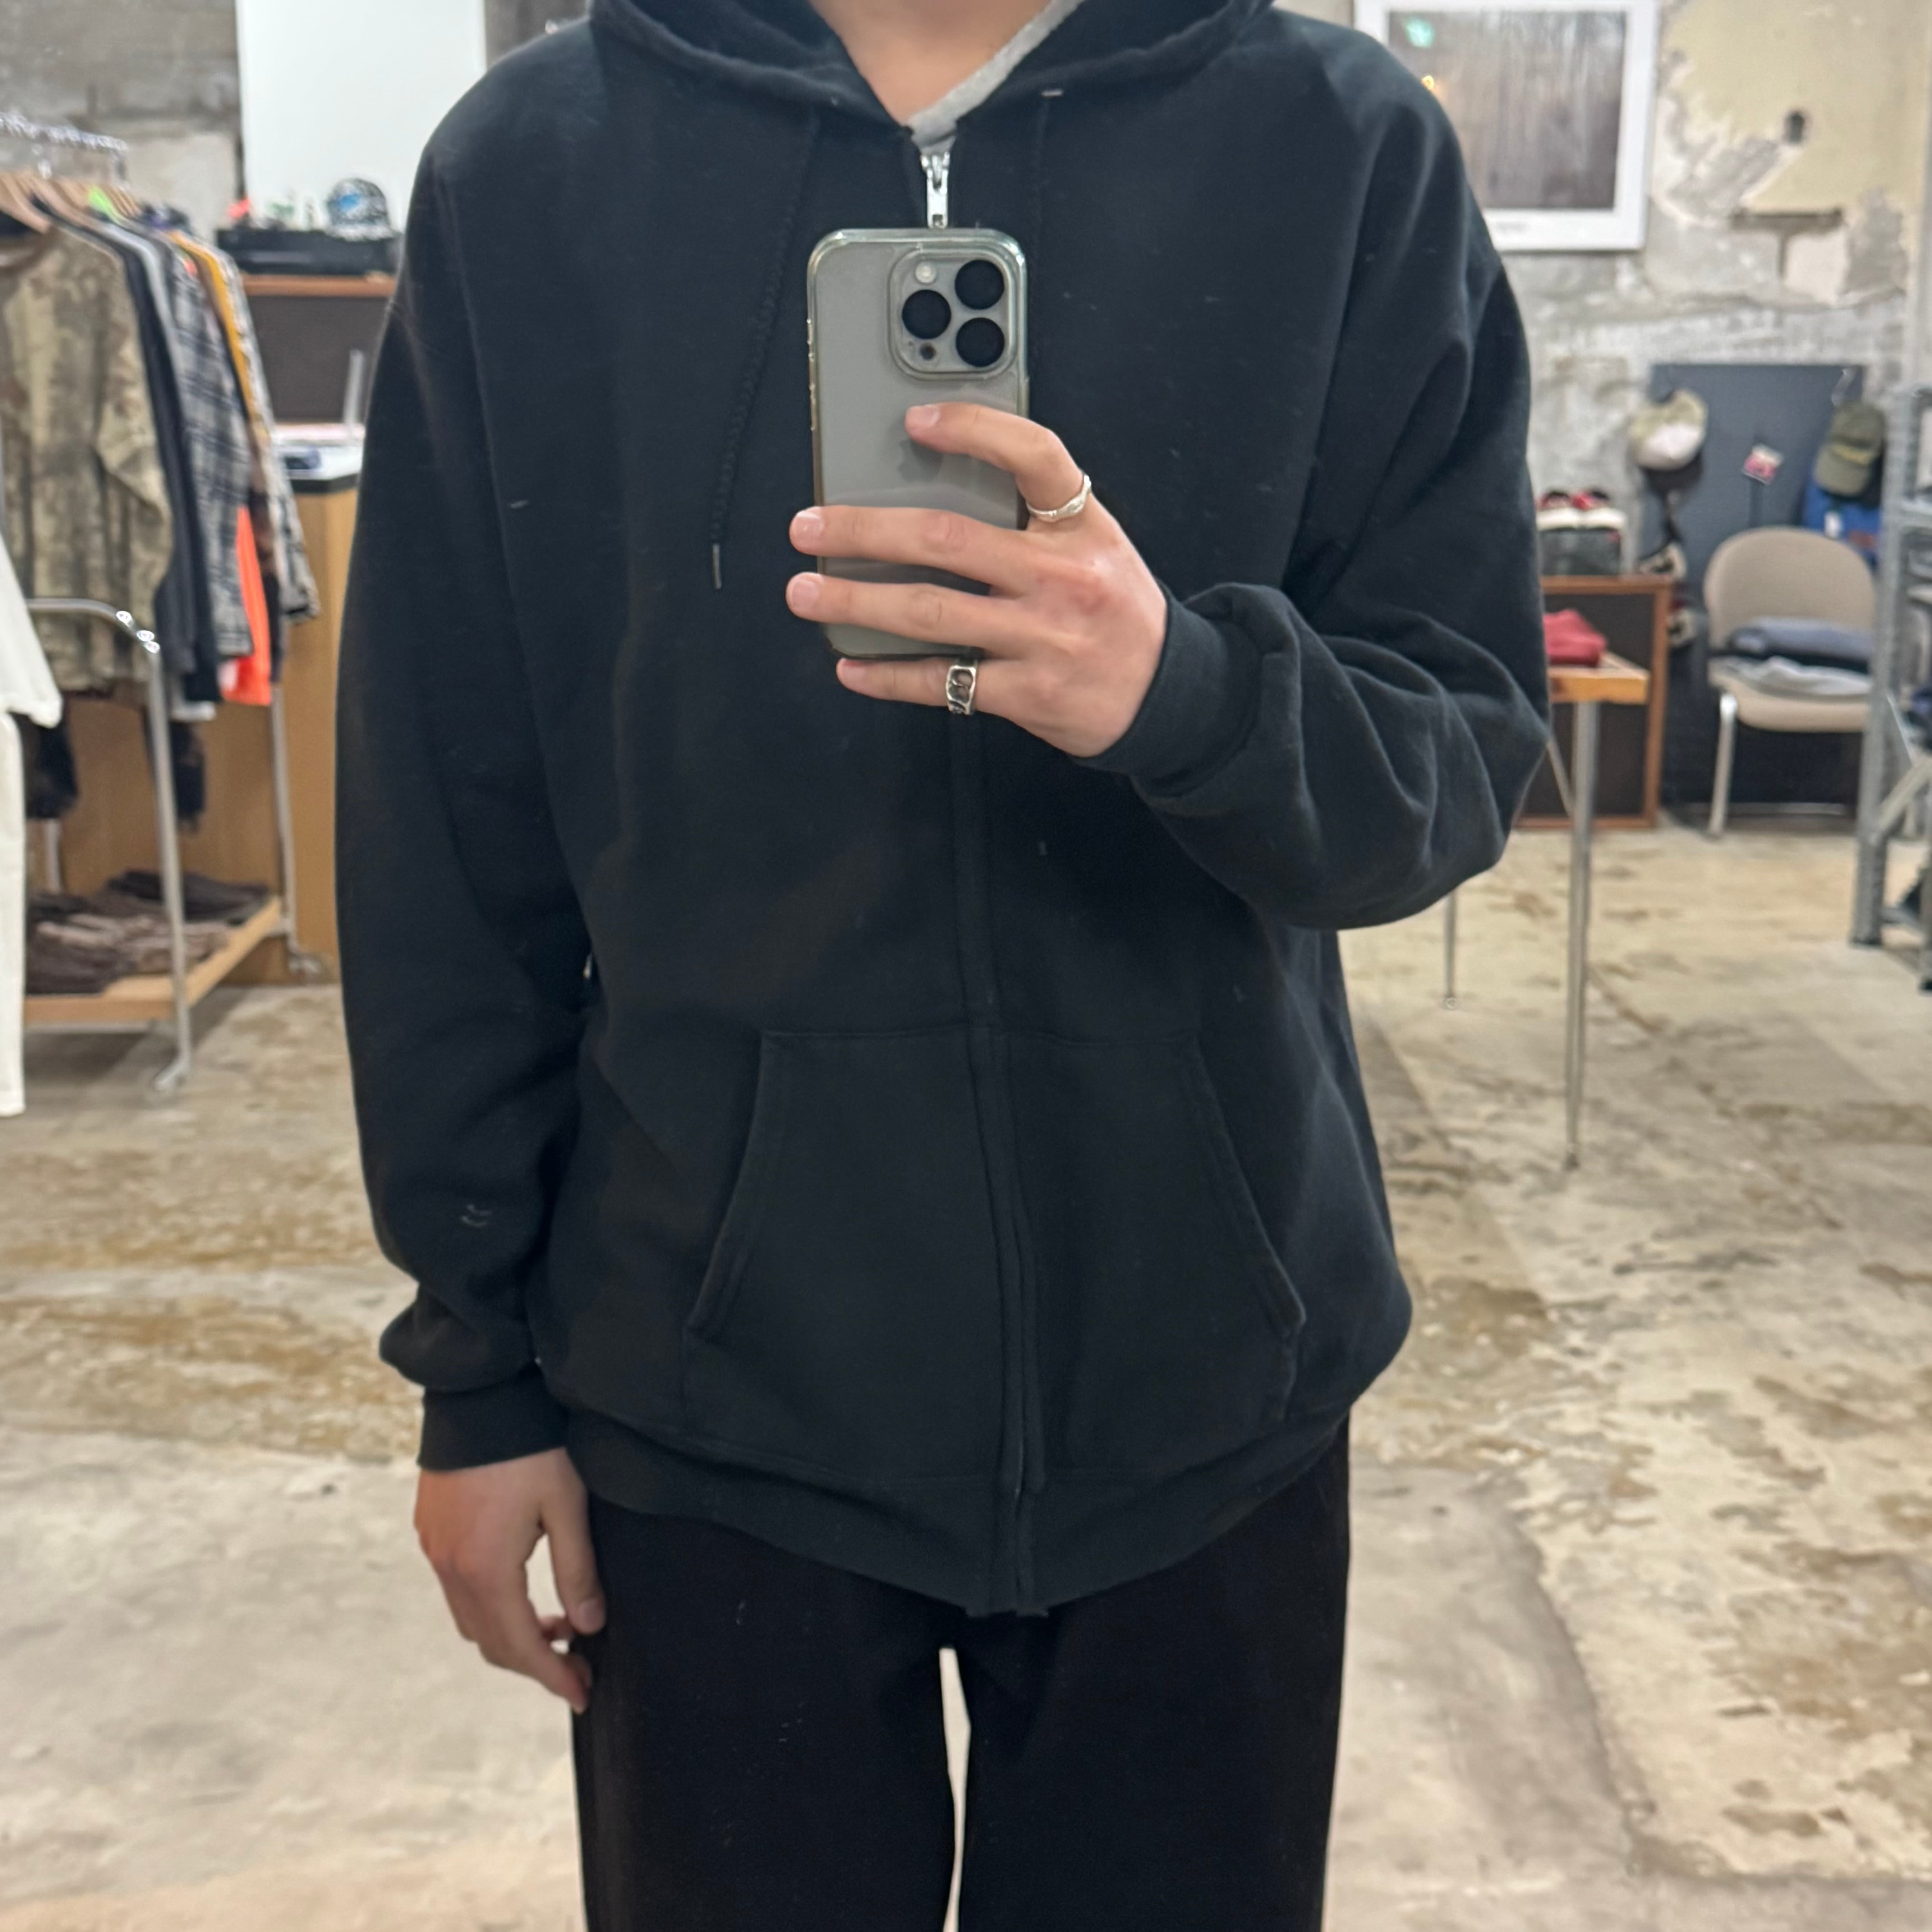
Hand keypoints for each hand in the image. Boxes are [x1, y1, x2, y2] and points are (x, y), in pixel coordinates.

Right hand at [414, 1447, 603, 1713]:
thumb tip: (591, 1625)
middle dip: (536, 1661)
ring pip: (472, 1617)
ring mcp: (435, 1548)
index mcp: (485, 1570)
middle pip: (491, 1642)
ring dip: (513, 1631)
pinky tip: (525, 1589)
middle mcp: (450, 1568)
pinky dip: (492, 1604)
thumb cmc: (529, 1446)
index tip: (584, 1694)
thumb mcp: (566, 1506)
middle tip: (579, 1664)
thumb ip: (578, 1569)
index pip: (520, 1646)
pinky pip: (458, 1588)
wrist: (478, 1394)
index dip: (553, 1677)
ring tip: (561, 1624)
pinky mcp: (432, 1528)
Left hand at [786, 404, 1169, 758]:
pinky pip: (945, 682)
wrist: (1168, 695)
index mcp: (1083, 527)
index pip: (1033, 457)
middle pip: (949, 539)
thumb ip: (1032, 517)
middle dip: (865, 532)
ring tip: (807, 593)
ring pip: (932, 612)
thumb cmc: (1114, 609)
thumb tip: (931, 490)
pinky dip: (890, 676)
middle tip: (809, 527)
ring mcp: (1045, 638)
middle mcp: (1064, 578)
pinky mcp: (1028, 693)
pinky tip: (852, 666)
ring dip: (856, 603)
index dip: (974, 430)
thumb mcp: (1094, 545)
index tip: (914, 422)